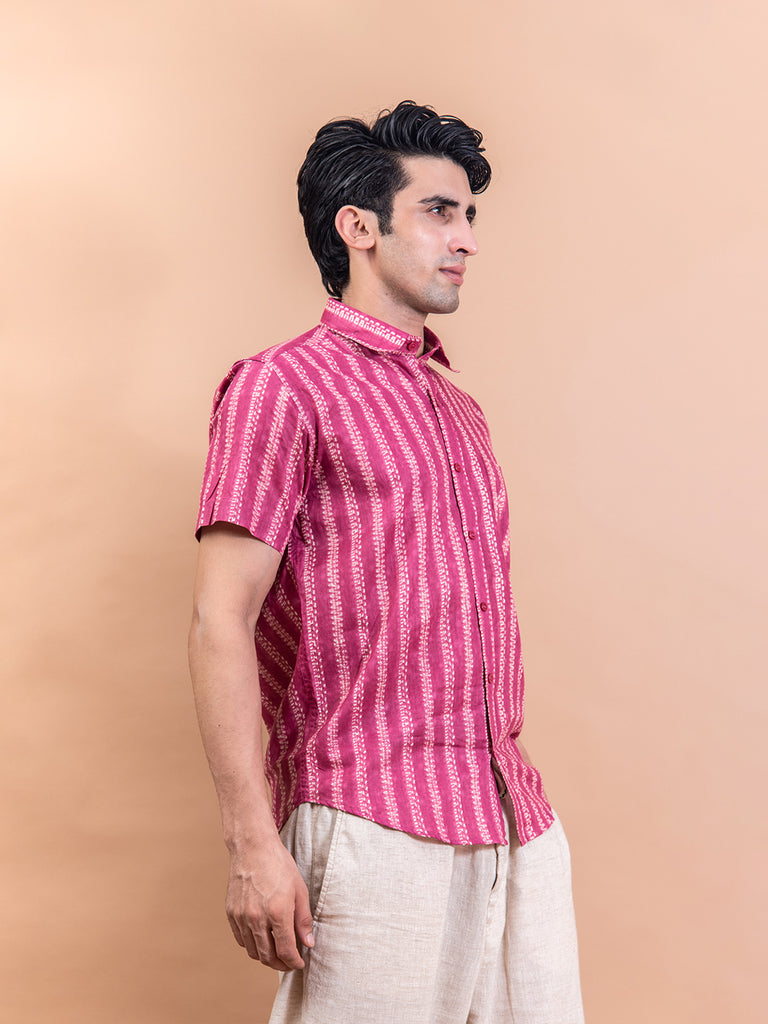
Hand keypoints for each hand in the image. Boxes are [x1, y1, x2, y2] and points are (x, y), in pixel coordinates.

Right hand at [225, 835, 313, 970]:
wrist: (253, 847)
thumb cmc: (279, 865)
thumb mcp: (299, 890)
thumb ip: (304, 920)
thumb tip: (308, 943)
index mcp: (277, 912)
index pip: (286, 951)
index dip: (294, 962)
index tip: (300, 963)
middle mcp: (257, 918)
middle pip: (268, 956)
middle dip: (281, 965)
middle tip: (289, 963)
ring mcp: (241, 916)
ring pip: (253, 951)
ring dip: (266, 958)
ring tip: (277, 954)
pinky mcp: (231, 913)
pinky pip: (241, 939)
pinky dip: (252, 946)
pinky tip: (262, 941)